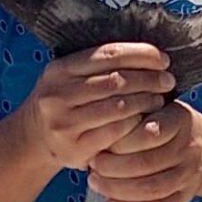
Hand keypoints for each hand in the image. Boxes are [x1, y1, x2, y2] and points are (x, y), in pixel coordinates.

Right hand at [19, 44, 175, 173]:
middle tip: (167, 81)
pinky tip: (145, 120)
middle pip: (116, 80)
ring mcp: (64, 123)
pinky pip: (115, 132)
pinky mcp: (75, 147)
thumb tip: (147, 54)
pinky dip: (136, 123)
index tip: (162, 60)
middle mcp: (57, 95)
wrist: (33, 139)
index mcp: (59, 70)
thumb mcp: (68, 77)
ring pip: (118, 106)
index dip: (141, 54)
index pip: (108, 54)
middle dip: (149, 79)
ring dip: (146, 101)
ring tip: (159, 99)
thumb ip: (97, 66)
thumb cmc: (62, 103)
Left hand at [88, 101, 201, 201]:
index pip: (149, 133)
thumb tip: (96, 132)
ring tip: (95, 183)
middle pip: (147, 164)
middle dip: (112, 167)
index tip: (99, 143)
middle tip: (92, 165)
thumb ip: (134, 116)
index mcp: (180, 121)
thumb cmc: (170, 125)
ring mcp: (189, 175)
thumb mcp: (159, 109)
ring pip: (151, 188)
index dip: (119, 141)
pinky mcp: (185, 197)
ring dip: (117, 190)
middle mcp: (188, 149)